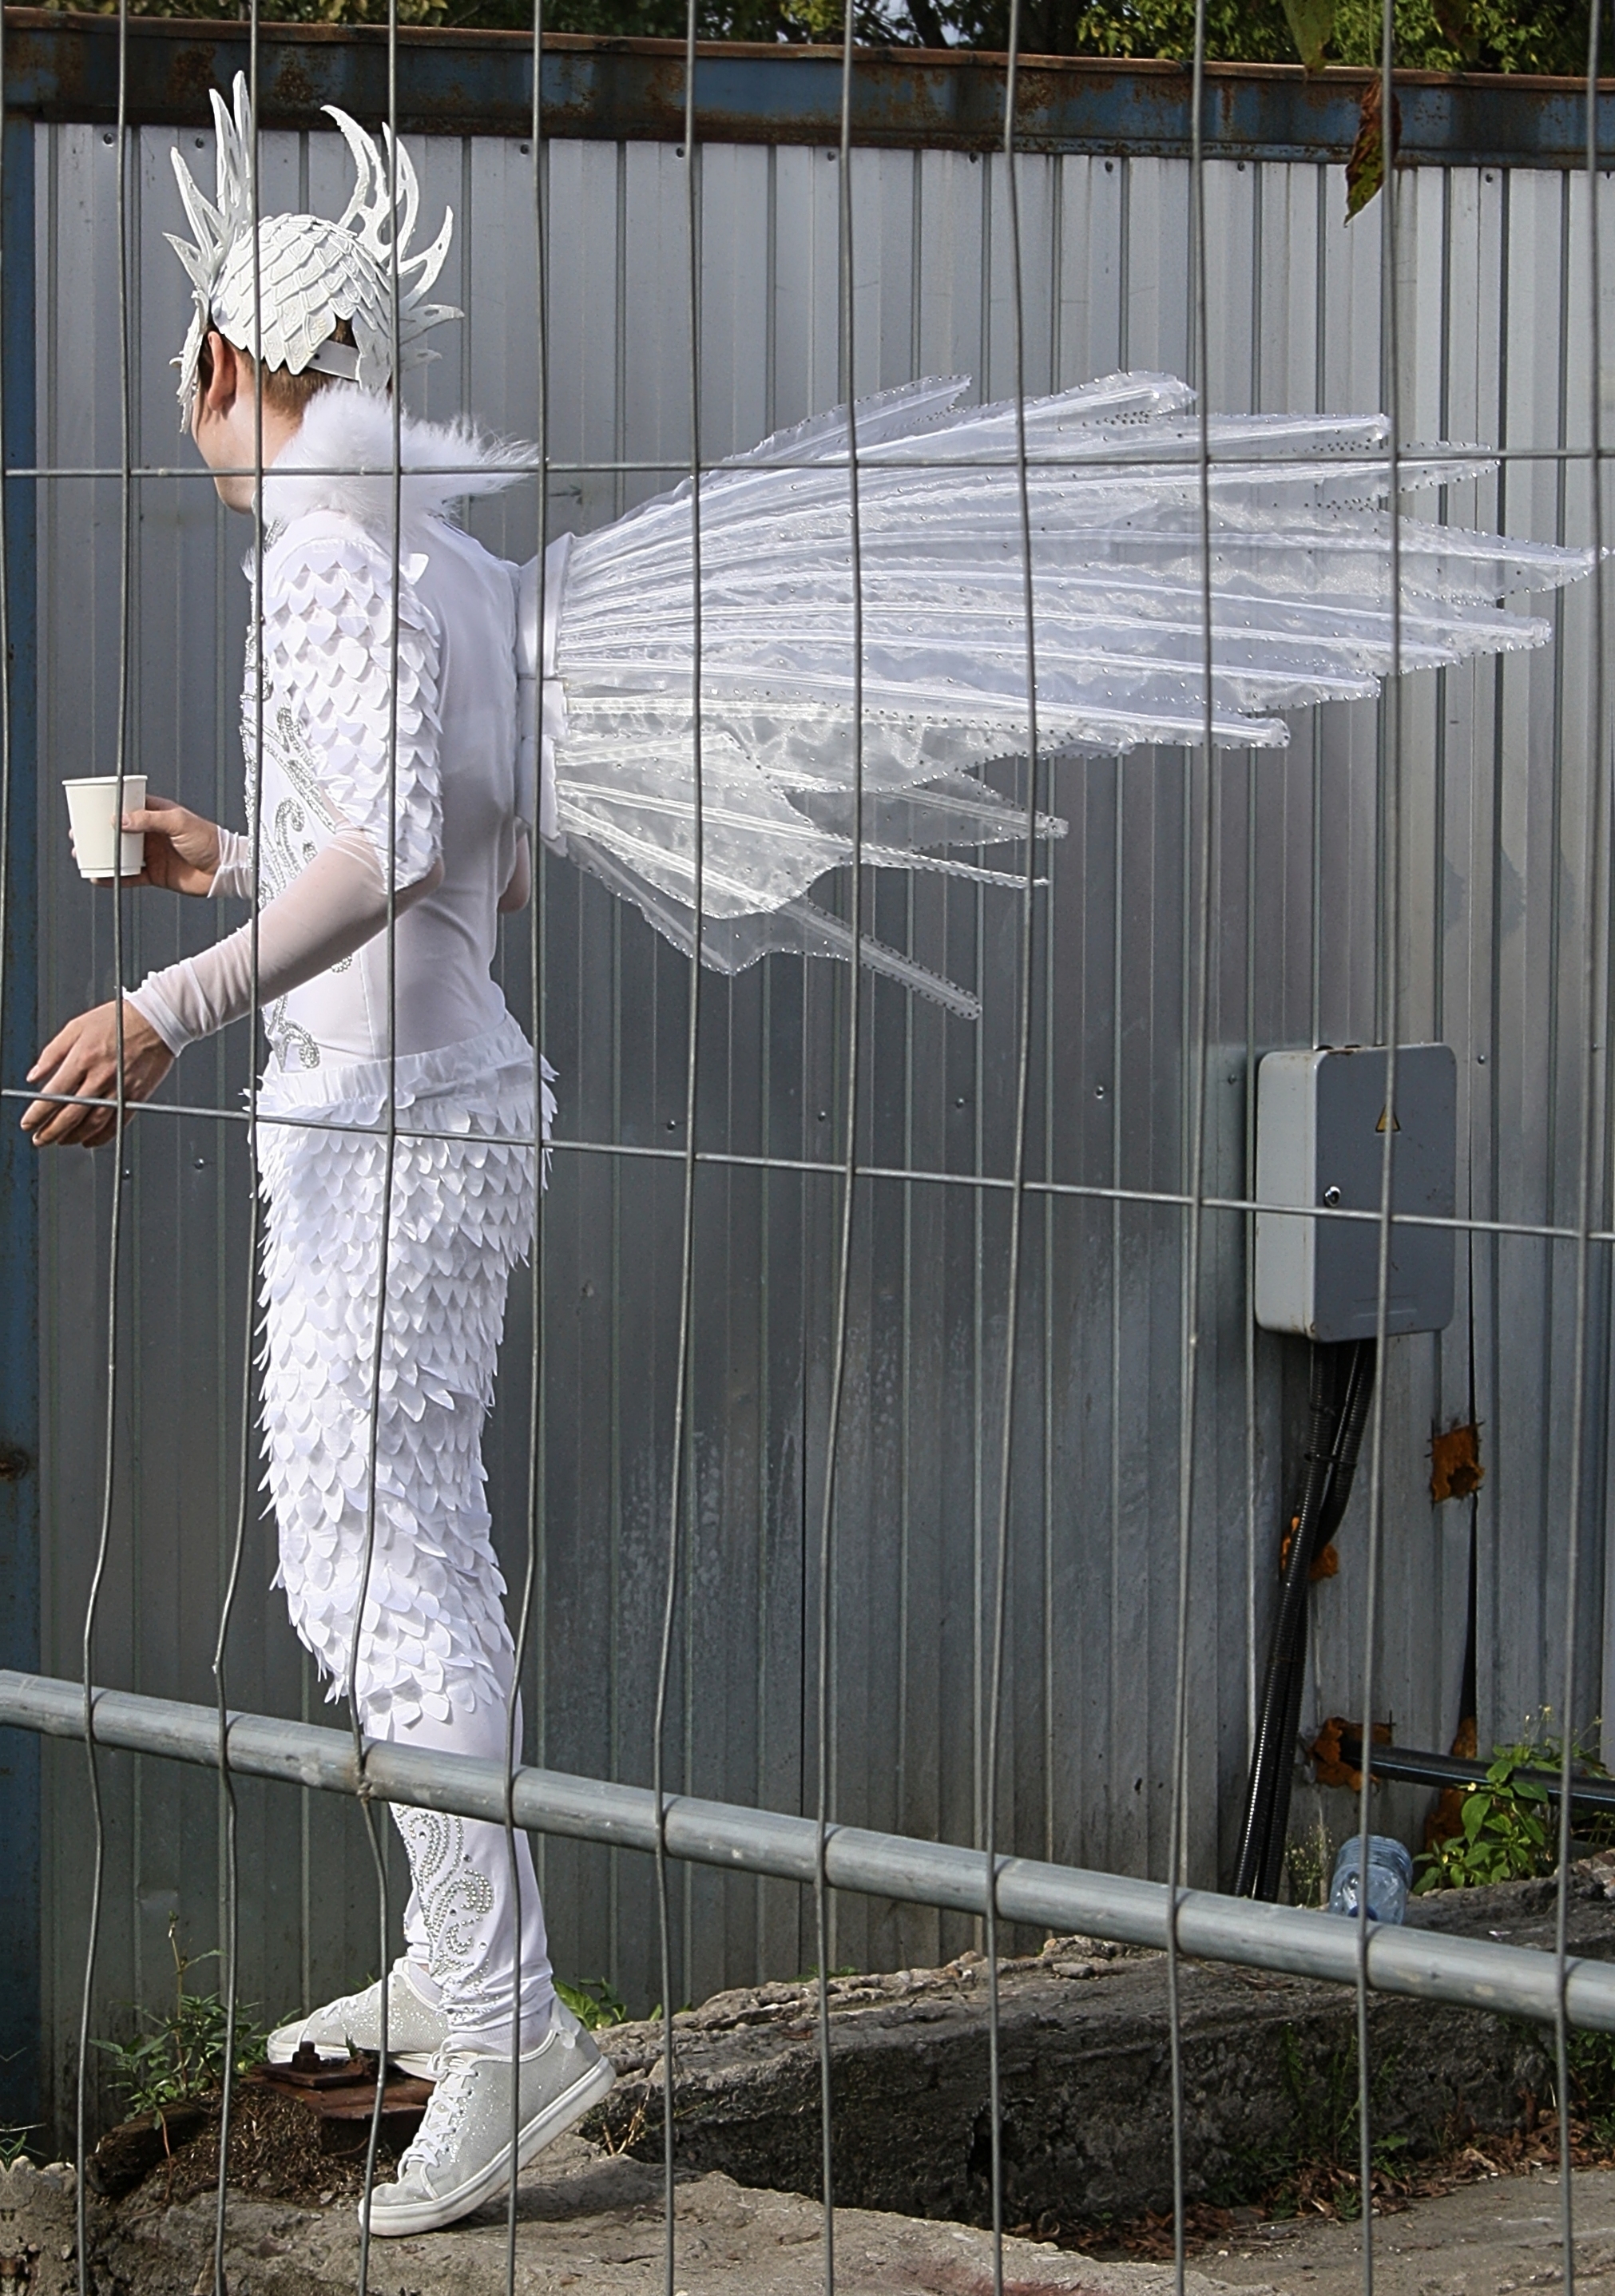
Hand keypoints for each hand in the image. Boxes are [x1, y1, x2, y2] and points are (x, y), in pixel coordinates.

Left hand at [22, 1001, 173, 1147]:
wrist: (157, 1020)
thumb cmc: (119, 1019)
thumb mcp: (76, 1027)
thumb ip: (52, 1053)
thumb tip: (35, 1075)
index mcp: (82, 1058)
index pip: (54, 1094)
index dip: (38, 1113)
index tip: (29, 1122)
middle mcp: (100, 1076)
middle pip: (71, 1113)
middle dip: (51, 1131)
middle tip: (41, 1139)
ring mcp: (119, 1088)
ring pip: (92, 1122)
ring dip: (73, 1136)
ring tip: (61, 1141)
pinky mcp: (136, 1095)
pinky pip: (117, 1122)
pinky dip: (101, 1136)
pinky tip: (89, 1140)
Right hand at [89, 794, 220, 894]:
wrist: (226, 869)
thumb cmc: (208, 839)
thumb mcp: (178, 822)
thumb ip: (149, 819)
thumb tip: (119, 820)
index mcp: (157, 814)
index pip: (127, 807)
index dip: (107, 808)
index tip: (88, 810)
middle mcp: (152, 833)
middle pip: (118, 832)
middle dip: (98, 833)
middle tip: (78, 835)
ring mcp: (152, 854)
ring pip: (120, 854)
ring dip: (102, 855)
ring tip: (82, 856)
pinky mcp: (155, 874)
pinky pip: (130, 876)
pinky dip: (114, 877)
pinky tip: (99, 877)